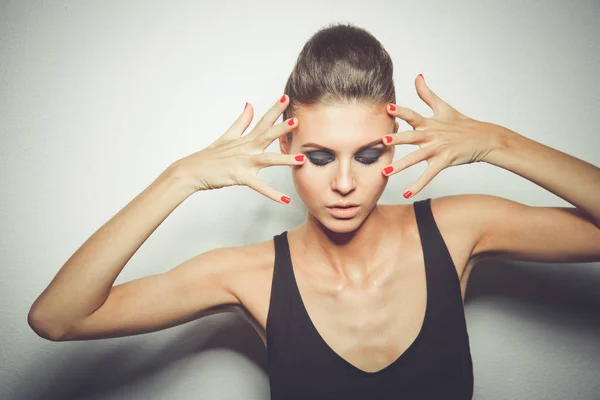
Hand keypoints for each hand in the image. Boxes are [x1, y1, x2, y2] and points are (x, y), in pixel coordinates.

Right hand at [171, 95, 304, 203]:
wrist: (192, 170)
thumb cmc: (210, 156)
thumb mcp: (228, 136)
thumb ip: (242, 122)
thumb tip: (250, 104)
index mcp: (245, 139)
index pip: (263, 121)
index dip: (275, 109)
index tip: (287, 97)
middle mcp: (246, 148)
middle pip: (267, 136)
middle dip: (282, 128)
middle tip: (297, 120)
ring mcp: (243, 162)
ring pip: (267, 159)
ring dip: (285, 159)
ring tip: (301, 159)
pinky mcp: (239, 177)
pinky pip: (259, 187)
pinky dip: (272, 194)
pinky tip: (285, 199)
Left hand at [381, 74, 510, 198]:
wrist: (484, 138)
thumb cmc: (462, 123)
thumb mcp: (443, 107)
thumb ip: (427, 94)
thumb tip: (417, 76)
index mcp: (430, 122)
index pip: (413, 115)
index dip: (400, 111)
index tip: (387, 108)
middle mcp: (432, 135)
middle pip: (412, 136)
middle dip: (397, 138)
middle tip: (382, 140)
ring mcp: (438, 149)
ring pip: (416, 158)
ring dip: (401, 166)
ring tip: (386, 172)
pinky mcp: (444, 161)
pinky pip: (429, 175)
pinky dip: (418, 185)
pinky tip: (407, 193)